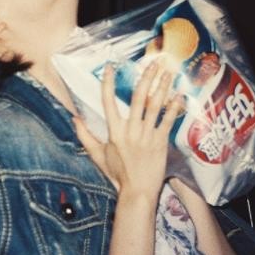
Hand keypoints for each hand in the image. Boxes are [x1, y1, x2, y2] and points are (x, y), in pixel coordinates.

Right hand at [74, 62, 182, 199]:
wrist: (137, 191)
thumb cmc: (116, 174)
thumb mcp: (97, 155)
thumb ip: (85, 135)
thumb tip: (74, 118)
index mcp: (113, 131)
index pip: (107, 102)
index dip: (107, 83)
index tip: (110, 67)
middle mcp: (130, 130)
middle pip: (137, 98)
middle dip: (146, 78)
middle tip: (153, 63)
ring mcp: (147, 135)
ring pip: (155, 106)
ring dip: (162, 87)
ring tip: (168, 72)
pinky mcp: (161, 142)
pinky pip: (168, 121)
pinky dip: (174, 107)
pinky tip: (180, 94)